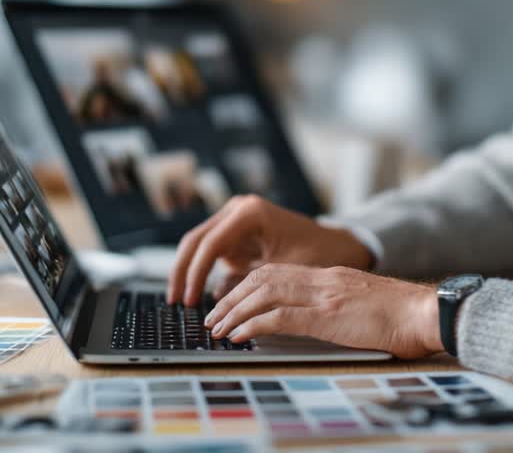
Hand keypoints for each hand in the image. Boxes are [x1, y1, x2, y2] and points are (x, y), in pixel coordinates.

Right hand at [166, 195, 373, 305]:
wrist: (337, 245)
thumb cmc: (318, 253)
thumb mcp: (283, 270)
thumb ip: (249, 282)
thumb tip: (217, 298)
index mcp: (250, 212)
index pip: (211, 244)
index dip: (196, 274)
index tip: (190, 300)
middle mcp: (238, 210)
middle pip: (196, 241)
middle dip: (183, 272)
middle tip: (175, 301)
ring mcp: (234, 220)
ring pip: (198, 246)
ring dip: (189, 274)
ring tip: (182, 303)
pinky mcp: (235, 235)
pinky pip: (211, 254)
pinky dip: (203, 274)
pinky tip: (197, 297)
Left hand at [202, 263, 443, 358]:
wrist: (427, 312)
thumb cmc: (405, 315)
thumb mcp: (364, 303)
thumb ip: (340, 304)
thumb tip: (321, 318)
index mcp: (331, 276)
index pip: (278, 272)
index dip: (248, 285)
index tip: (231, 300)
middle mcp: (323, 279)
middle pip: (263, 278)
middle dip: (232, 296)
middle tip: (213, 315)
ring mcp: (324, 295)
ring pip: (264, 294)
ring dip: (235, 311)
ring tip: (217, 327)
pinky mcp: (327, 316)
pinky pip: (280, 317)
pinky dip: (253, 324)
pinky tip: (238, 335)